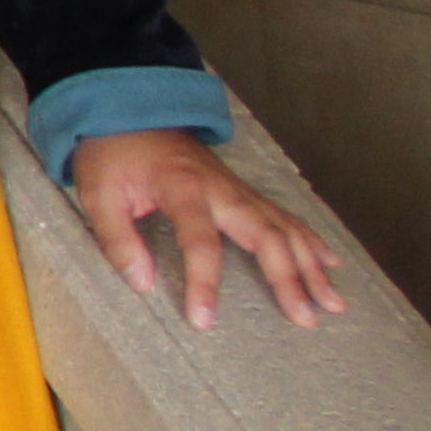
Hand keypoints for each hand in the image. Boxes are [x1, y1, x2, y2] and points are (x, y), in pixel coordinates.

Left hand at [69, 129, 345, 329]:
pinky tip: (331, 261)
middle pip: (264, 234)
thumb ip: (116, 238)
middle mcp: (221, 188)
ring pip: (284, 227)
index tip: (204, 320)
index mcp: (182, 187)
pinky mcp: (243, 191)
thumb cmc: (112, 154)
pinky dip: (310, 239)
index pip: (200, 240)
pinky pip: (284, 216)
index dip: (204, 281)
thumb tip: (142, 283)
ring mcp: (238, 188)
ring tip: (333, 302)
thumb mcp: (96, 191)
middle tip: (305, 318)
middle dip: (288, 278)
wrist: (129, 110)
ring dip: (311, 265)